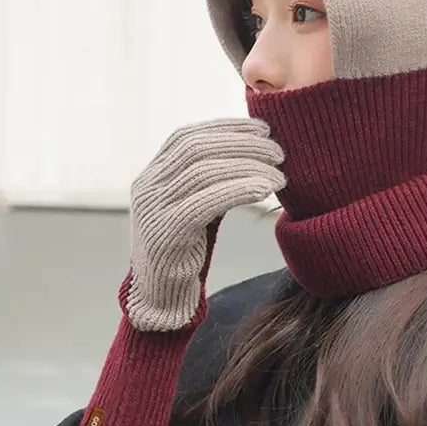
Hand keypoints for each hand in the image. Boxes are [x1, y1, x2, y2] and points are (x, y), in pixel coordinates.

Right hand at [124, 118, 284, 330]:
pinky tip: (263, 190)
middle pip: (197, 149)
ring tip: (279, 173)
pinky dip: (238, 190)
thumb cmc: (185, 249)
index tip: (263, 128)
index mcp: (152, 174)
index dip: (226, 127)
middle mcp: (147, 187)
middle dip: (242, 144)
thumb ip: (209, 179)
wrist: (159, 298)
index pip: (187, 136)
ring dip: (248, 167)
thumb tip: (253, 149)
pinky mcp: (165, 233)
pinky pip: (204, 203)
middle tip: (279, 152)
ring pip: (202, 172)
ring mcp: (152, 209)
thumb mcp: (194, 206)